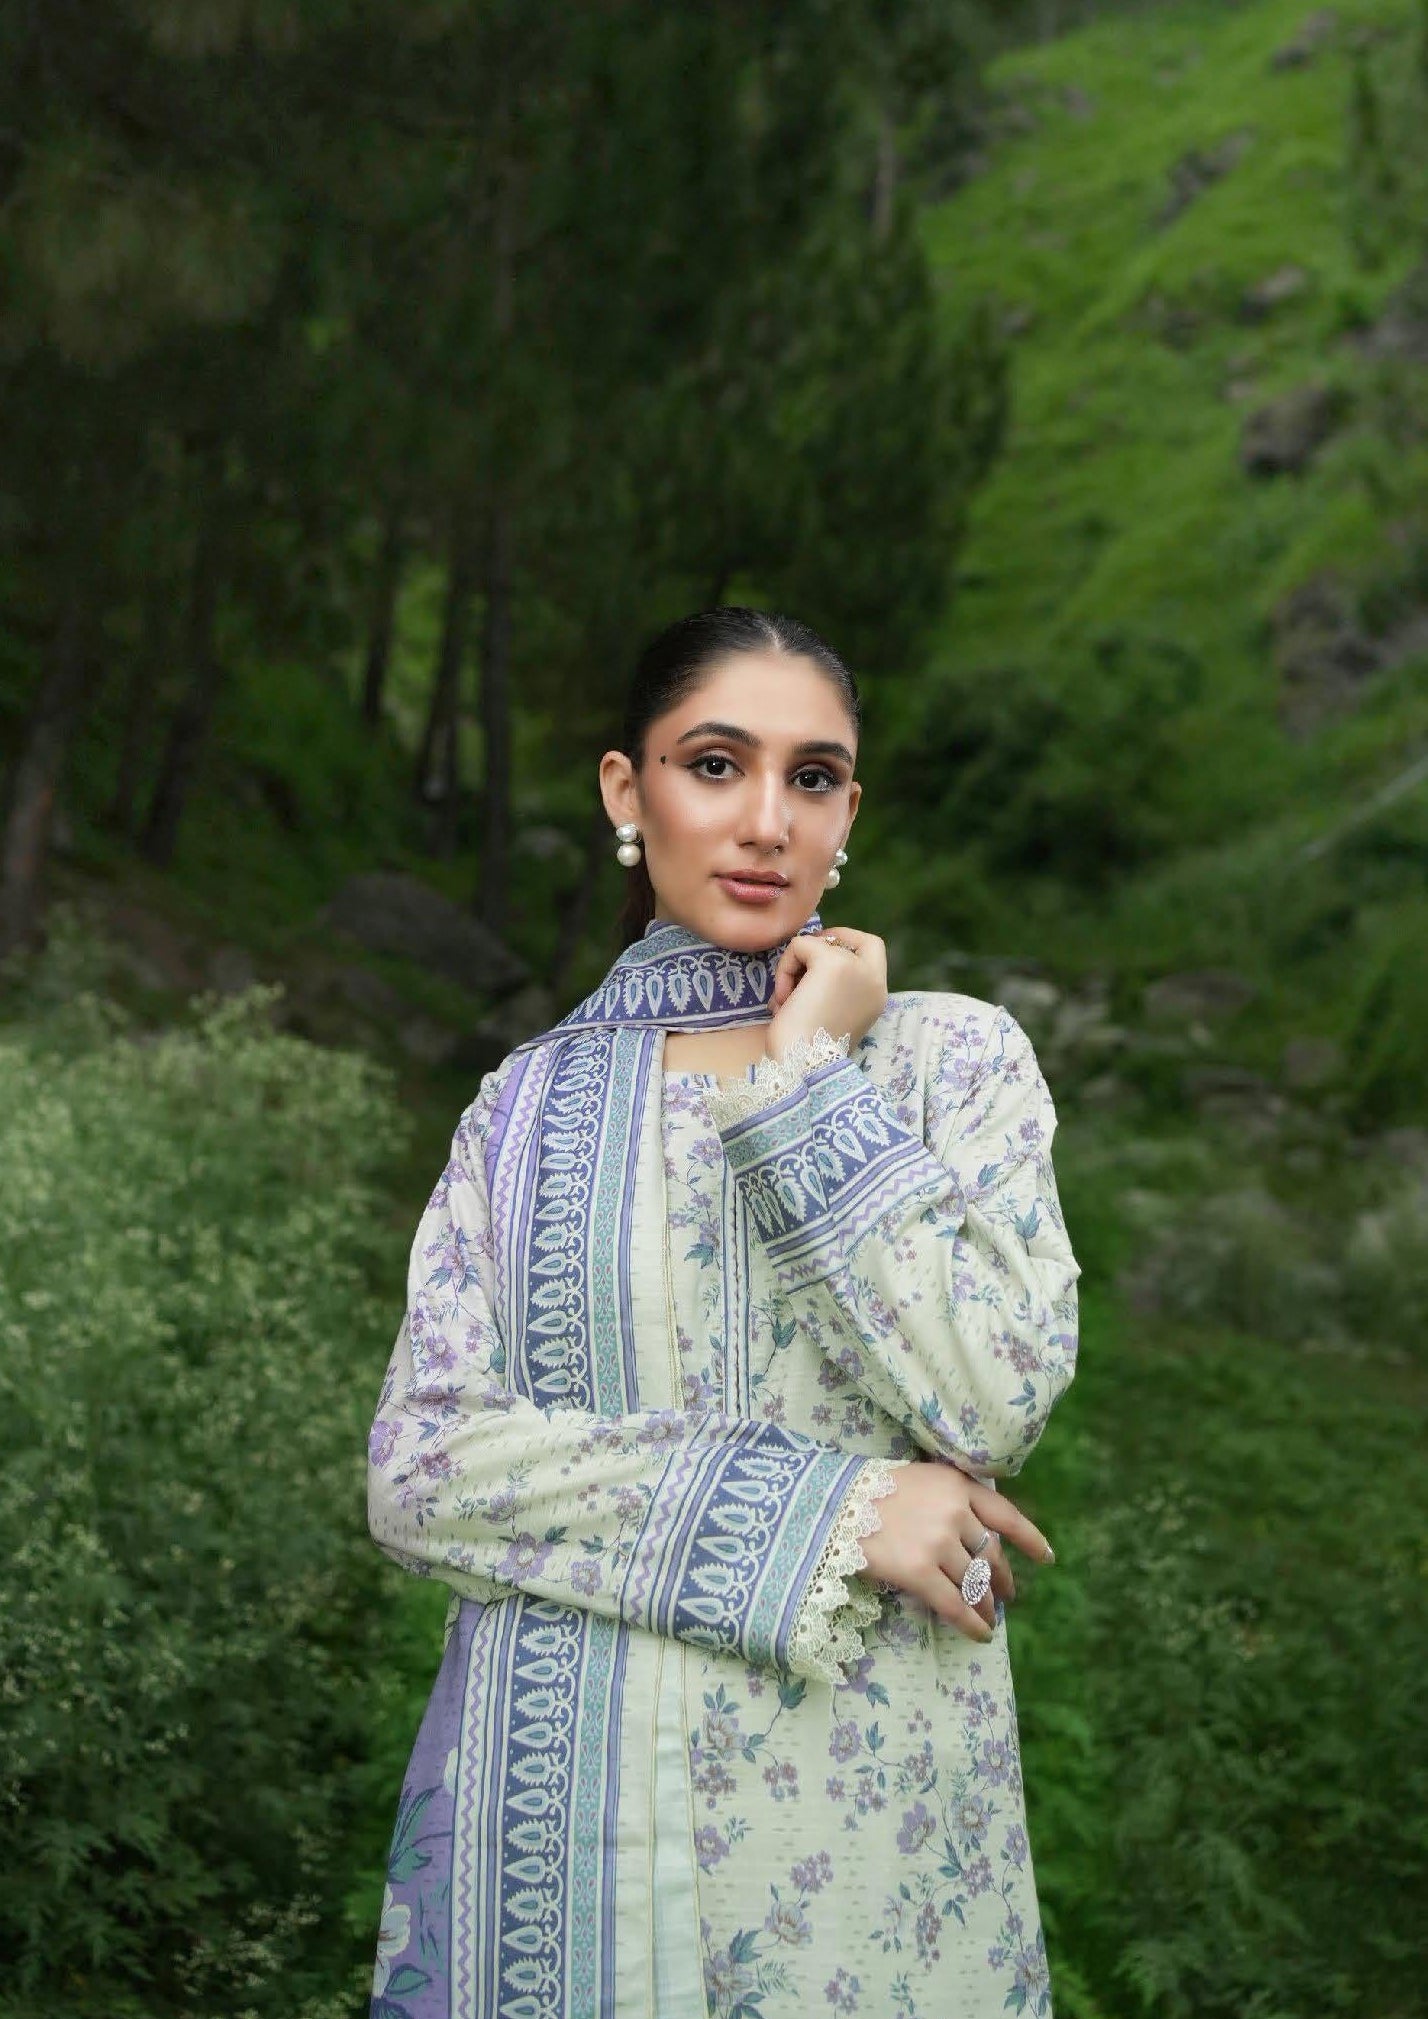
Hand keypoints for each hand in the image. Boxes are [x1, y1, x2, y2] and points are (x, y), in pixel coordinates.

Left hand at [767, 926, 887, 1061]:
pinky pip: (799, 946)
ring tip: (785, 1001)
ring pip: (818, 943)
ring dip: (795, 968)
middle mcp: (874, 980)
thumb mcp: (829, 1017)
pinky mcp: (832, 962)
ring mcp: (856, 968)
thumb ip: (832, 992)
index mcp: (876, 997)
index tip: (816, 959)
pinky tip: (782, 1000)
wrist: (802, 1067)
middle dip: (821, 945)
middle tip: (798, 967)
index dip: (845, 943)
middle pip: (850, 938)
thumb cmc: (807, 1054)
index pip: (873, 949)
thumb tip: (807, 967)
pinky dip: (783, 969)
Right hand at [858, 1461, 1054, 1641]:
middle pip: (991, 1555)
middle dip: (1002, 1580)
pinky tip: (981, 1635)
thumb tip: (981, 1538)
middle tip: (1006, 1595)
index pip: (1006, 1516)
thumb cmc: (874, 1492)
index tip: (1046, 1558)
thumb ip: (953, 1500)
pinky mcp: (919, 1571)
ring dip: (986, 1606)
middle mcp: (954, 1513)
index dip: (1030, 1540)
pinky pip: (955, 1605)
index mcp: (957, 1486)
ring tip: (990, 1618)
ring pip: (975, 1583)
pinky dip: (972, 1624)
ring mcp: (937, 1542)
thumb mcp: (923, 1481)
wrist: (833, 1504)